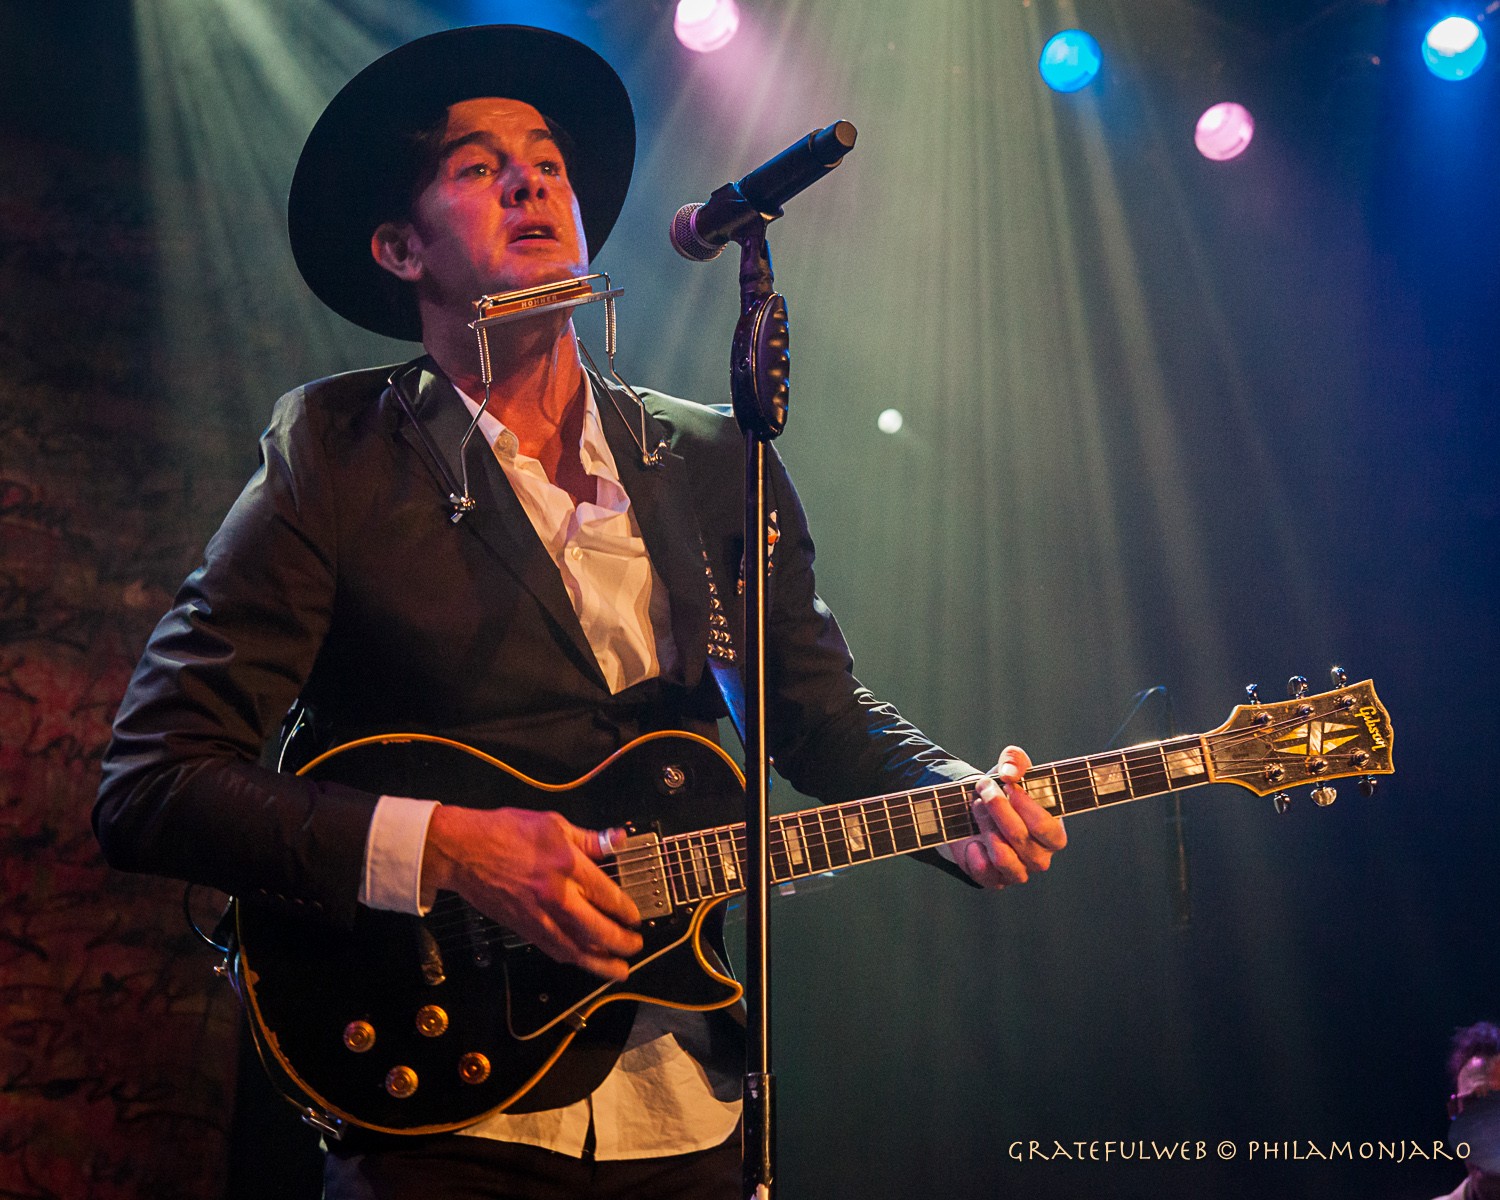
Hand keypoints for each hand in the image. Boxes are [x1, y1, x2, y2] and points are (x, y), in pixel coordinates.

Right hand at [421, 806, 642, 979]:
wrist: (463, 851)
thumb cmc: (505, 831)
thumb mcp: (553, 824)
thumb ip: (590, 839)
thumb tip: (619, 840)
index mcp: (567, 865)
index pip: (608, 896)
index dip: (627, 910)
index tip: (636, 917)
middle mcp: (557, 895)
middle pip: (598, 929)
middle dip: (621, 942)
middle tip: (635, 945)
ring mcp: (539, 915)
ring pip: (577, 948)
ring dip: (602, 962)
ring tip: (619, 969)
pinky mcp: (523, 927)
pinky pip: (554, 949)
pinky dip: (573, 958)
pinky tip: (584, 961)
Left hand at [941, 746, 1066, 888]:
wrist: (976, 811)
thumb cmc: (1003, 792)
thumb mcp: (1011, 769)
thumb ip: (1015, 761)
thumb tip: (1010, 773)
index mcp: (1054, 833)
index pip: (1045, 827)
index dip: (1024, 805)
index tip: (1007, 785)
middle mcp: (1040, 857)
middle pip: (1020, 838)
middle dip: (997, 809)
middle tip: (983, 788)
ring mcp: (1018, 871)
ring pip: (1003, 856)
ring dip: (985, 827)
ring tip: (976, 807)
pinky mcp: (994, 880)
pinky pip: (985, 873)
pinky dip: (974, 853)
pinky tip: (971, 838)